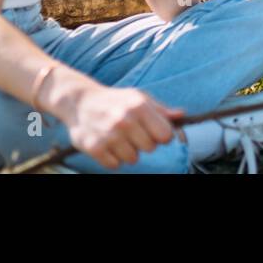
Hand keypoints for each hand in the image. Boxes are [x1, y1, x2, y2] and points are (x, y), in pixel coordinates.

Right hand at [63, 85, 181, 170]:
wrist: (80, 101)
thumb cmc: (116, 100)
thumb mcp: (139, 97)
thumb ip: (160, 110)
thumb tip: (181, 116)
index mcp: (139, 106)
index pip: (165, 135)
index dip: (161, 136)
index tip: (154, 132)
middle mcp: (125, 120)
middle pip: (150, 148)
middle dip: (144, 143)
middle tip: (132, 133)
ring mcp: (109, 135)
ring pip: (133, 159)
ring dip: (127, 151)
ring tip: (118, 138)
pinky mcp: (94, 147)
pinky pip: (114, 165)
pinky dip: (112, 158)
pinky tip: (107, 144)